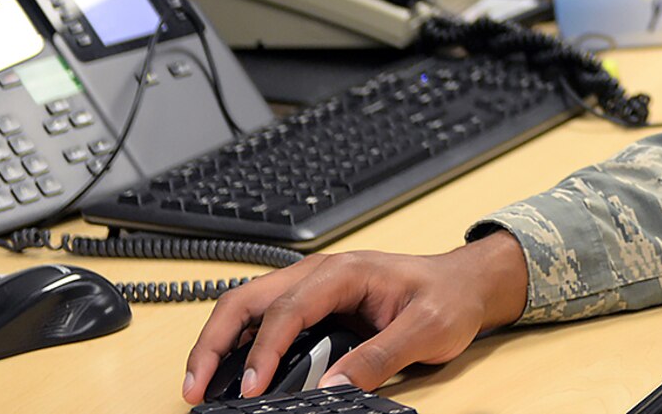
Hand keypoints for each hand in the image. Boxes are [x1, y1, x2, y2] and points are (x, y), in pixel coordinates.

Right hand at [181, 231, 529, 400]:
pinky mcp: (314, 306)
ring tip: (200, 385)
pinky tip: (231, 374)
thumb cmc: (448, 298)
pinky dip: (240, 345)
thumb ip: (379, 359)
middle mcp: (320, 274)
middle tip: (195, 386)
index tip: (253, 389)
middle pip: (247, 301)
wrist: (467, 284)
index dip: (264, 351)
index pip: (288, 309)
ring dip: (219, 344)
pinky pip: (265, 320)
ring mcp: (313, 288)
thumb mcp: (425, 331)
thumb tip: (333, 389)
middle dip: (214, 342)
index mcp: (344, 272)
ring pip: (248, 308)